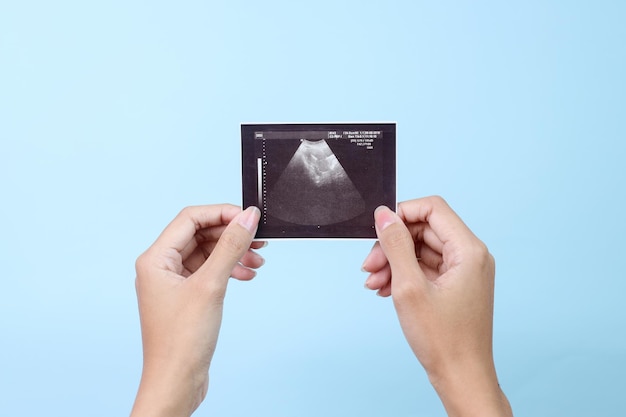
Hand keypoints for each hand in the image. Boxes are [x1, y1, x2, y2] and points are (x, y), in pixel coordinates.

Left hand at [130, 205, 264, 416]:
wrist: (177, 382)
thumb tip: (246, 218)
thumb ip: (230, 247)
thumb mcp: (211, 285)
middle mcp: (161, 267)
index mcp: (155, 259)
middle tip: (258, 237)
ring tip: (257, 259)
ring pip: (207, 253)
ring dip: (233, 253)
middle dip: (231, 234)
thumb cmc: (181, 342)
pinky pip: (210, 271)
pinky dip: (229, 269)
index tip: (247, 216)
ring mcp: (173, 282)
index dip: (221, 213)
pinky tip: (246, 274)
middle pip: (200, 234)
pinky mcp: (186, 296)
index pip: (190, 219)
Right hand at [362, 196, 511, 416]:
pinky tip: (384, 290)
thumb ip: (395, 246)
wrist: (461, 378)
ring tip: (373, 283)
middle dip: (392, 245)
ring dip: (394, 262)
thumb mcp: (409, 287)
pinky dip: (403, 275)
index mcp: (468, 250)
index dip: (402, 213)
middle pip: (424, 230)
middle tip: (369, 266)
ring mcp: (463, 272)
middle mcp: (470, 256)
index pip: (433, 208)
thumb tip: (384, 216)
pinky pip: (425, 268)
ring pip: (421, 250)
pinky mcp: (455, 286)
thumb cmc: (443, 340)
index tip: (378, 230)